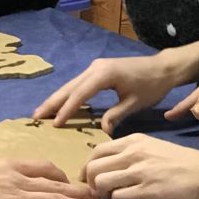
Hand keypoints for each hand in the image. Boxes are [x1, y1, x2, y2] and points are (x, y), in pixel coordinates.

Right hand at [32, 54, 184, 133]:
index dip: (66, 110)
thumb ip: (115, 115)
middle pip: (69, 87)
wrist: (163, 68)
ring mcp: (95, 67)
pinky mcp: (97, 69)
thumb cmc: (152, 86)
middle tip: (35, 117)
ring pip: (71, 85)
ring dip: (57, 98)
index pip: (80, 94)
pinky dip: (67, 95)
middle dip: (52, 102)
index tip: (54, 124)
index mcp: (104, 74)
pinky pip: (78, 84)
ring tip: (41, 112)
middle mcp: (95, 68)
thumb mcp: (134, 103)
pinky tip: (59, 104)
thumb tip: (102, 131)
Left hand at [82, 134, 198, 198]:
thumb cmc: (184, 163)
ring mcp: (140, 171)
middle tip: (106, 194)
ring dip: (106, 197)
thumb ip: (131, 154)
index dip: (89, 168)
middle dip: (93, 185)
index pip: (96, 151)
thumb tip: (109, 168)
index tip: (93, 181)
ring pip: (100, 183)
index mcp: (133, 141)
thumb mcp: (154, 148)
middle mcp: (133, 152)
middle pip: (93, 168)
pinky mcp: (148, 190)